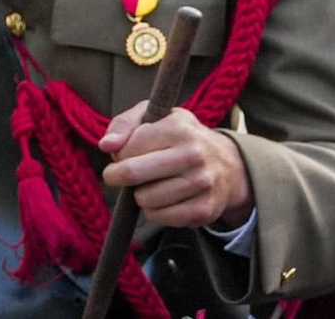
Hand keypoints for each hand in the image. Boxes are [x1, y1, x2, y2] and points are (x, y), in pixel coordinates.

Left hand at [98, 101, 252, 229]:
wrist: (227, 164)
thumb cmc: (180, 137)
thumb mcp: (153, 116)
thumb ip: (123, 124)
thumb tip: (106, 145)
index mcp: (177, 128)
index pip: (126, 148)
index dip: (118, 154)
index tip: (124, 154)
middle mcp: (192, 154)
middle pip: (132, 174)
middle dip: (117, 176)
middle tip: (120, 175)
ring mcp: (201, 183)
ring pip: (144, 199)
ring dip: (139, 194)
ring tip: (151, 184)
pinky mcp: (203, 209)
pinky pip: (159, 217)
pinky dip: (154, 211)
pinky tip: (163, 199)